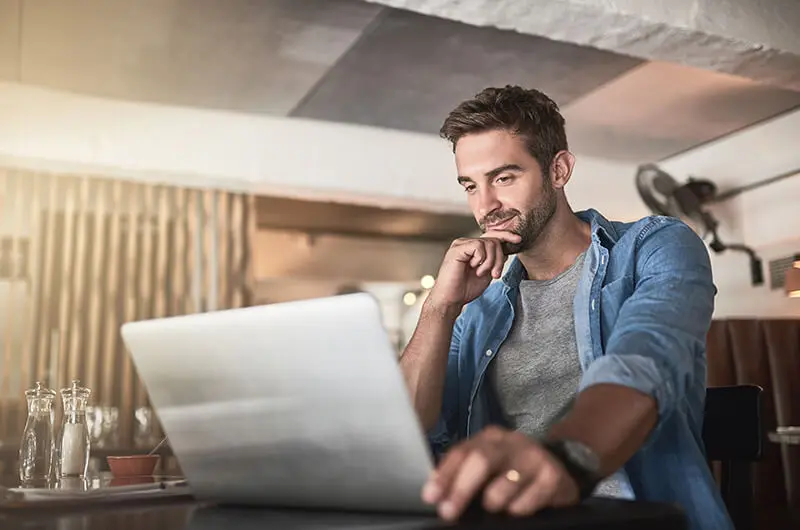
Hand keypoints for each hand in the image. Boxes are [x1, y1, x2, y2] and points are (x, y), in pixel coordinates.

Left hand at [421, 427, 579, 520]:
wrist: (559, 472)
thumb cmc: (513, 472)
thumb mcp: (487, 467)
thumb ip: (462, 472)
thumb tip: (434, 489)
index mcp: (489, 438)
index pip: (461, 452)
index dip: (444, 475)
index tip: (430, 496)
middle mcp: (511, 442)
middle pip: (481, 461)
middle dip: (461, 489)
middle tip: (449, 512)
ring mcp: (534, 456)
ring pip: (505, 483)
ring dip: (493, 501)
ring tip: (493, 508)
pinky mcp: (553, 475)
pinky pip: (529, 499)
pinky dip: (518, 509)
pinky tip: (517, 510)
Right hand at [426, 231, 521, 309]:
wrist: (451, 299)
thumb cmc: (465, 289)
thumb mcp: (487, 273)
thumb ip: (495, 261)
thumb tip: (506, 250)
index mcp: (473, 248)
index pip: (492, 236)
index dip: (506, 235)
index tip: (518, 240)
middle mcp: (466, 243)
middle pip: (494, 240)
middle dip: (499, 258)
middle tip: (495, 274)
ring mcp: (461, 244)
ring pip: (489, 243)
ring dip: (491, 262)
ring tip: (481, 273)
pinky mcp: (458, 248)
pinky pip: (479, 246)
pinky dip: (481, 259)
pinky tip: (474, 268)